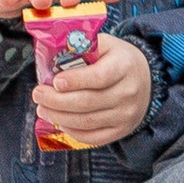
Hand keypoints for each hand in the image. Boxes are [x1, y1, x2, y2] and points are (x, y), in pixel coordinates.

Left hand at [37, 38, 154, 148]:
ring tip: (43, 108)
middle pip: (87, 102)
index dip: (74, 81)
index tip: (54, 81)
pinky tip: (59, 121)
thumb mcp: (106, 45)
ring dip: (58, 117)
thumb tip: (52, 59)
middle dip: (56, 101)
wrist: (146, 80)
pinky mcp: (121, 130)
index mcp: (124, 66)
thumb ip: (82, 48)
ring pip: (86, 122)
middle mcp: (128, 92)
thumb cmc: (118, 60)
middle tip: (38, 95)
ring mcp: (125, 114)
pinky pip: (92, 137)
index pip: (99, 77)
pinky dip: (71, 131)